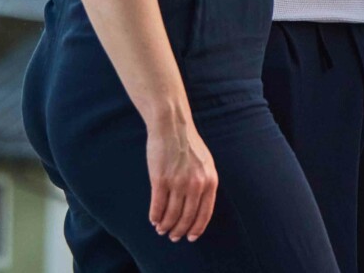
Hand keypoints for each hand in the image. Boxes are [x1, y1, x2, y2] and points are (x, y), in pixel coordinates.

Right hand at [145, 114, 216, 241]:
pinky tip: (153, 219)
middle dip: (179, 230)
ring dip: (165, 225)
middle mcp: (196, 184)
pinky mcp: (160, 180)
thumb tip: (199, 206)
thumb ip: (204, 183)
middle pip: (187, 217)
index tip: (191, 237)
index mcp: (210, 180)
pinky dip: (155, 215)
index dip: (197, 228)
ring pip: (171, 214)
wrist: (172, 126)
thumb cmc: (189, 144)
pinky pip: (158, 205)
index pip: (205, 213)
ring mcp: (178, 182)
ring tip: (161, 229)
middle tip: (173, 236)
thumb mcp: (206, 163)